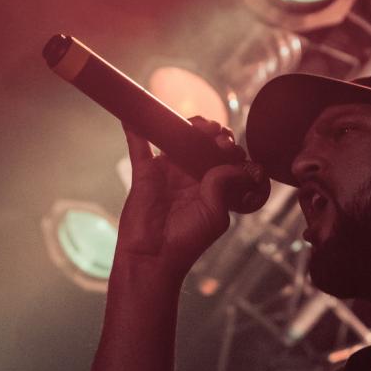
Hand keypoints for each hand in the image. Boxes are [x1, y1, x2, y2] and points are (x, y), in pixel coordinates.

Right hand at [116, 117, 269, 280]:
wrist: (155, 257)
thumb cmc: (188, 240)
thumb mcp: (215, 213)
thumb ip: (223, 184)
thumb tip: (235, 160)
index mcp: (212, 187)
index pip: (225, 159)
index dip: (232, 150)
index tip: (234, 150)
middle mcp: (191, 177)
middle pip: (204, 143)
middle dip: (216, 134)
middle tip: (219, 137)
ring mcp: (168, 173)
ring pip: (178, 139)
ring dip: (188, 125)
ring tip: (200, 125)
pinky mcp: (145, 173)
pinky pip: (140, 145)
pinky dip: (137, 128)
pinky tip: (135, 112)